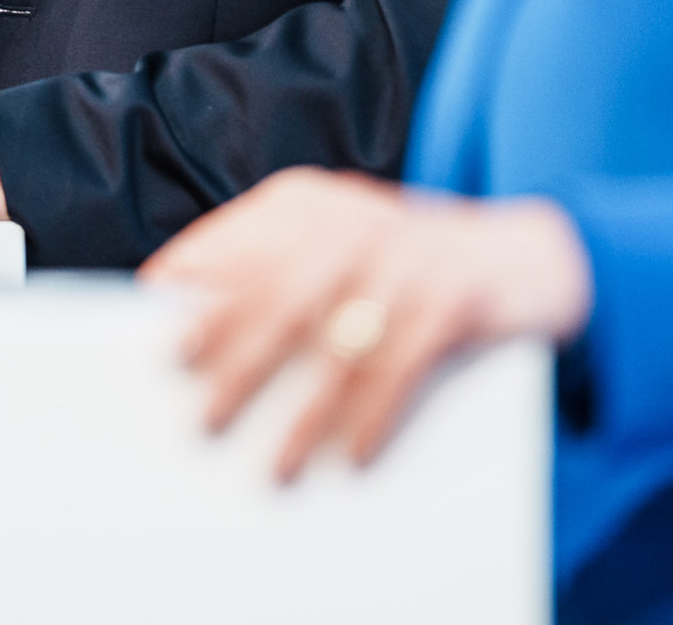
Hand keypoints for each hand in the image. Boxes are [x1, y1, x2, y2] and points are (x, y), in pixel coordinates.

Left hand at [139, 167, 591, 478]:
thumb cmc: (400, 265)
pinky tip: (351, 457)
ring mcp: (406, 256)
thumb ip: (271, 268)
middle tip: (198, 418)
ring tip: (271, 468)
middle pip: (278, 297)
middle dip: (235, 363)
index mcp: (304, 204)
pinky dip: (373, 416)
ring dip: (302, 415)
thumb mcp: (334, 245)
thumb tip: (182, 319)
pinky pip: (402, 367)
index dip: (189, 287)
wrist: (524, 255)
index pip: (230, 243)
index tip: (148, 335)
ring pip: (338, 345)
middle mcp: (350, 221)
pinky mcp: (454, 296)